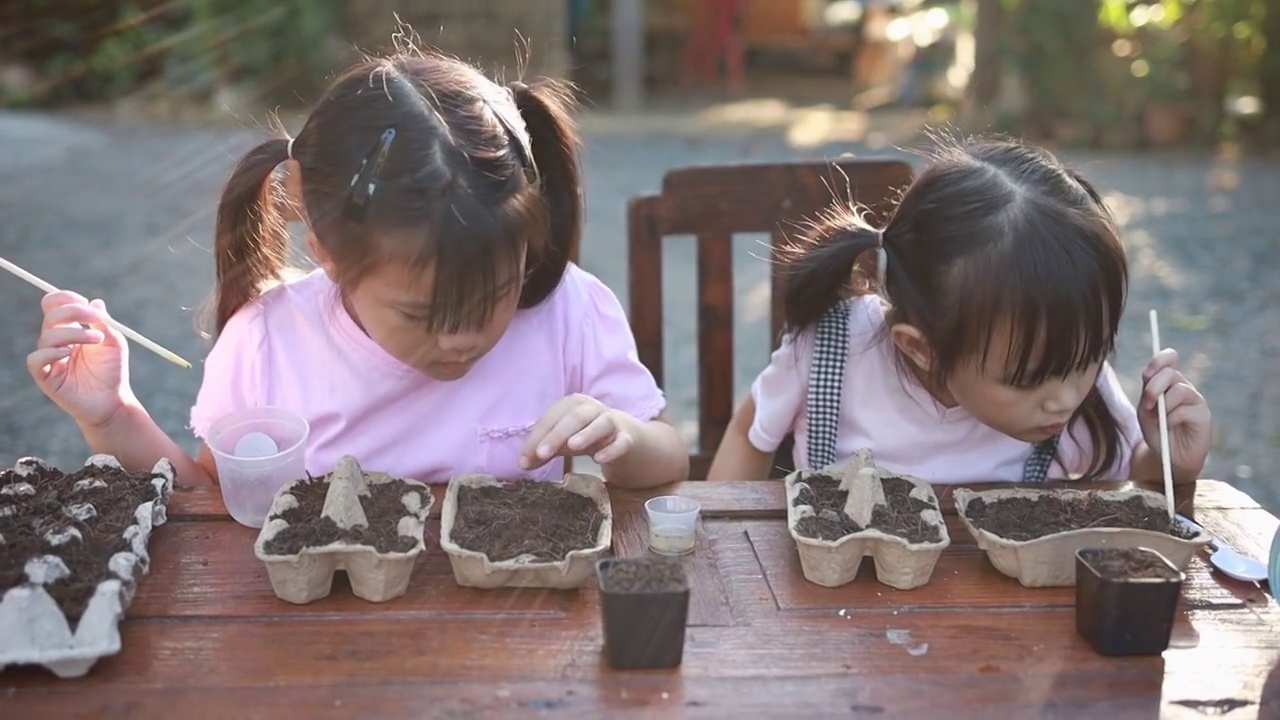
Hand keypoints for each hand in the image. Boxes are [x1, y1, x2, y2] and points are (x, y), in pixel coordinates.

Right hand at [27, 290, 131, 430]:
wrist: (113, 401)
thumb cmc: (113, 372)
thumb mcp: (114, 343)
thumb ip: (104, 324)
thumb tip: (96, 302)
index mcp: (69, 330)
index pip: (54, 305)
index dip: (66, 299)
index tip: (86, 303)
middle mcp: (56, 341)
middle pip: (51, 316)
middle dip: (74, 312)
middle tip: (97, 318)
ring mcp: (49, 358)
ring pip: (47, 336)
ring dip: (73, 333)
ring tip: (97, 340)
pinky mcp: (45, 377)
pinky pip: (35, 360)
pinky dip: (49, 353)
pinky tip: (67, 353)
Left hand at [519, 394, 635, 469]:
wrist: (628, 439)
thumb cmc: (589, 436)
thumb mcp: (564, 441)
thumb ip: (544, 450)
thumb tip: (522, 464)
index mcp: (574, 405)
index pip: (552, 417)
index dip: (537, 436)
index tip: (524, 459)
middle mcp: (594, 409)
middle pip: (575, 417)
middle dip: (556, 435)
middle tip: (541, 454)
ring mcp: (613, 422)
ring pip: (602, 423)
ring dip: (586, 433)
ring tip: (572, 447)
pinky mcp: (628, 438)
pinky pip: (622, 442)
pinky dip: (612, 449)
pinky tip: (600, 460)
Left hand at [1138, 348, 1210, 476]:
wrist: (1169, 456)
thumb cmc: (1156, 431)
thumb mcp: (1145, 412)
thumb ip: (1147, 394)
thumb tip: (1151, 379)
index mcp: (1167, 382)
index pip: (1169, 359)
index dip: (1159, 360)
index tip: (1147, 374)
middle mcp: (1183, 387)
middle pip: (1170, 373)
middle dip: (1154, 387)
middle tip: (1148, 403)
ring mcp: (1195, 399)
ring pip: (1179, 390)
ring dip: (1164, 405)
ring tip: (1161, 420)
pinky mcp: (1203, 414)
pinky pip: (1184, 409)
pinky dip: (1170, 418)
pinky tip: (1169, 426)